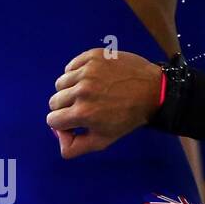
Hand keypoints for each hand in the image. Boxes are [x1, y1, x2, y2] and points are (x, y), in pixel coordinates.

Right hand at [47, 48, 161, 157]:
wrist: (152, 90)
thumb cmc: (128, 117)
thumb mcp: (103, 140)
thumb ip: (76, 147)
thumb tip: (60, 139)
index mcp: (83, 114)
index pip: (52, 120)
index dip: (62, 123)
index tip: (74, 121)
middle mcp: (81, 91)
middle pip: (54, 101)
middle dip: (65, 107)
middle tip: (82, 106)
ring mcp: (86, 71)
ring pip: (60, 83)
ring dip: (69, 89)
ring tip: (87, 92)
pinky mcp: (92, 56)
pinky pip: (70, 67)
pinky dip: (76, 73)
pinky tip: (90, 78)